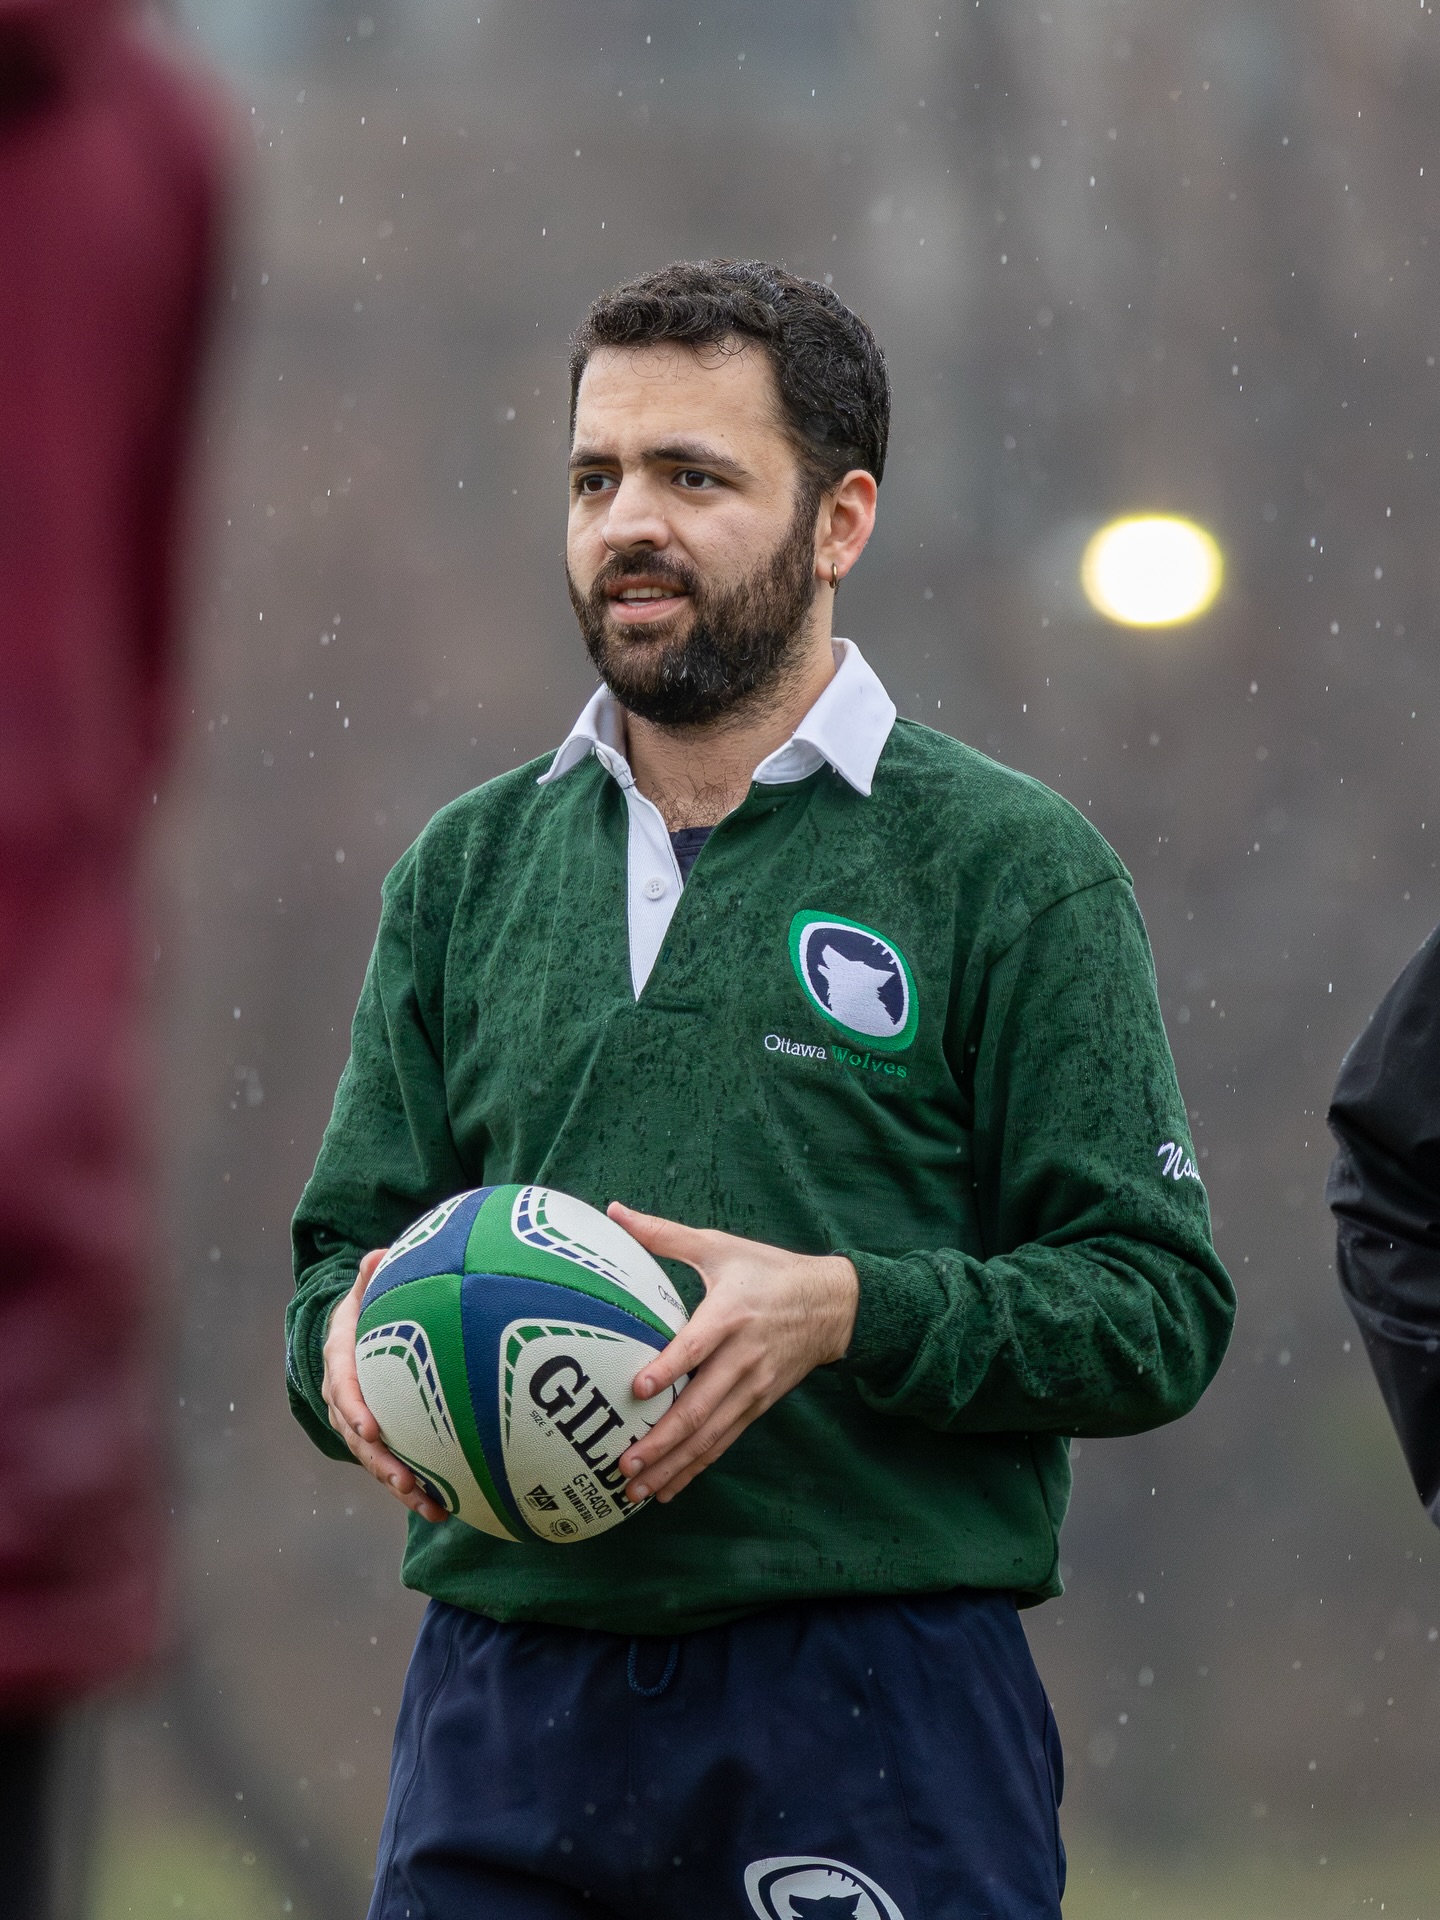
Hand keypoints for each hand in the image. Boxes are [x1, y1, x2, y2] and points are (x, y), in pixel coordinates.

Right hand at [322, 1249, 446, 1523]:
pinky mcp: (383, 1442)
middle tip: (403, 1479)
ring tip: (428, 1504)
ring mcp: (362, 1427)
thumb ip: (371, 1278)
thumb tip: (378, 1254)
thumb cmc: (366, 1313)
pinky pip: (396, 1468)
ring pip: (377, 1462)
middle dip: (379, 1462)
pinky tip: (445, 1508)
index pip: (344, 1388)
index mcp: (342, 1364)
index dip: (355, 1410)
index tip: (369, 1428)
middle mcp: (346, 1402)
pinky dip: (416, 1490)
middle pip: (358, 1439)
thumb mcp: (365, 1293)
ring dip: (400, 1486)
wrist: (351, 1345)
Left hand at [607, 1202, 858, 1505]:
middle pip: (701, 1406)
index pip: (697, 1346)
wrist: (833, 1305)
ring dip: (674, 1464)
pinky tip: (669, 1488)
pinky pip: (724, 1441)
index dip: (670, 1369)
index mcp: (730, 1314)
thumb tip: (614, 1211)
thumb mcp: (720, 1246)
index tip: (639, 1390)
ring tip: (636, 1489)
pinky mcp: (759, 1404)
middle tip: (625, 1463)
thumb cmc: (768, 1270)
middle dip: (662, 1440)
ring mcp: (753, 1386)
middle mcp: (742, 1357)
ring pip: (710, 1434)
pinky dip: (696, 1467)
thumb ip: (664, 1235)